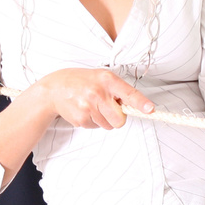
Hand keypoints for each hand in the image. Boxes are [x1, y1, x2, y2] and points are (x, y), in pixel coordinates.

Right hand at [32, 68, 154, 129]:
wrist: (54, 89)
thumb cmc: (81, 81)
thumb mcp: (100, 77)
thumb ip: (117, 89)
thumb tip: (135, 106)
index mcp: (106, 79)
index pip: (127, 93)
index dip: (140, 103)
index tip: (150, 109)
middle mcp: (98, 93)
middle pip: (120, 119)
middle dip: (117, 117)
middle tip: (107, 107)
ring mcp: (88, 107)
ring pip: (108, 125)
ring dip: (103, 118)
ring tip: (91, 105)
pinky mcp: (80, 119)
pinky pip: (96, 127)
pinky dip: (92, 121)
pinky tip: (83, 110)